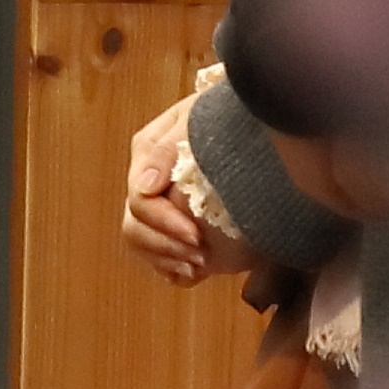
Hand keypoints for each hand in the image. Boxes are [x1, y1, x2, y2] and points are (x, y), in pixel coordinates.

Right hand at [119, 93, 266, 286]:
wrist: (253, 123)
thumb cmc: (227, 116)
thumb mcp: (197, 120)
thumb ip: (167, 149)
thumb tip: (144, 187)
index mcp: (147, 155)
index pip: (139, 201)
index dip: (164, 223)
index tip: (197, 235)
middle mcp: (147, 183)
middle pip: (135, 227)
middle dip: (166, 246)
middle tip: (202, 257)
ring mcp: (158, 206)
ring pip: (142, 244)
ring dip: (167, 259)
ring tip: (200, 266)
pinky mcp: (173, 225)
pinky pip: (159, 257)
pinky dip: (172, 269)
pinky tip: (195, 272)